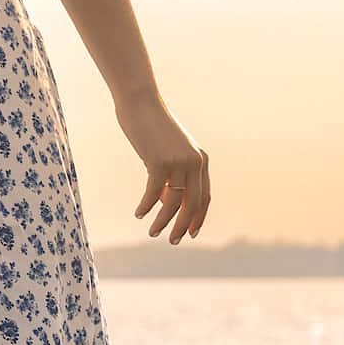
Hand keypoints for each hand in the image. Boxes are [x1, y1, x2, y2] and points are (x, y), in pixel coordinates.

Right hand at [118, 93, 210, 242]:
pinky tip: (138, 213)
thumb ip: (173, 177)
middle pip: (193, 204)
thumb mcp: (167, 155)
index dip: (198, 218)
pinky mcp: (160, 162)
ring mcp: (179, 162)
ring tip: (153, 232)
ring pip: (174, 203)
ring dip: (163, 221)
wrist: (140, 103)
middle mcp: (194, 162)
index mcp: (201, 160)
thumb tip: (169, 204)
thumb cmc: (152, 129)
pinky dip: (146, 206)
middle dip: (182, 226)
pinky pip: (154, 194)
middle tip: (172, 241)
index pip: (205, 197)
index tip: (190, 233)